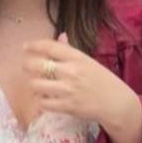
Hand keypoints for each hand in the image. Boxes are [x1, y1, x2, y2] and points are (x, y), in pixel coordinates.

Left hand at [23, 33, 141, 142]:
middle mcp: (71, 71)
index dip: (34, 45)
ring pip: (37, 84)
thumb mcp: (88, 61)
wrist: (116, 102)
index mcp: (77, 57)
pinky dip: (41, 100)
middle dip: (27, 65)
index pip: (50, 47)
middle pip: (38, 65)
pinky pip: (44, 102)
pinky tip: (44, 98)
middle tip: (26, 67)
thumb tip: (60, 36)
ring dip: (33, 84)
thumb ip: (71, 51)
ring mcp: (68, 90)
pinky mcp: (67, 106)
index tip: (25, 47)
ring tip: (36, 84)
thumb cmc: (102, 80)